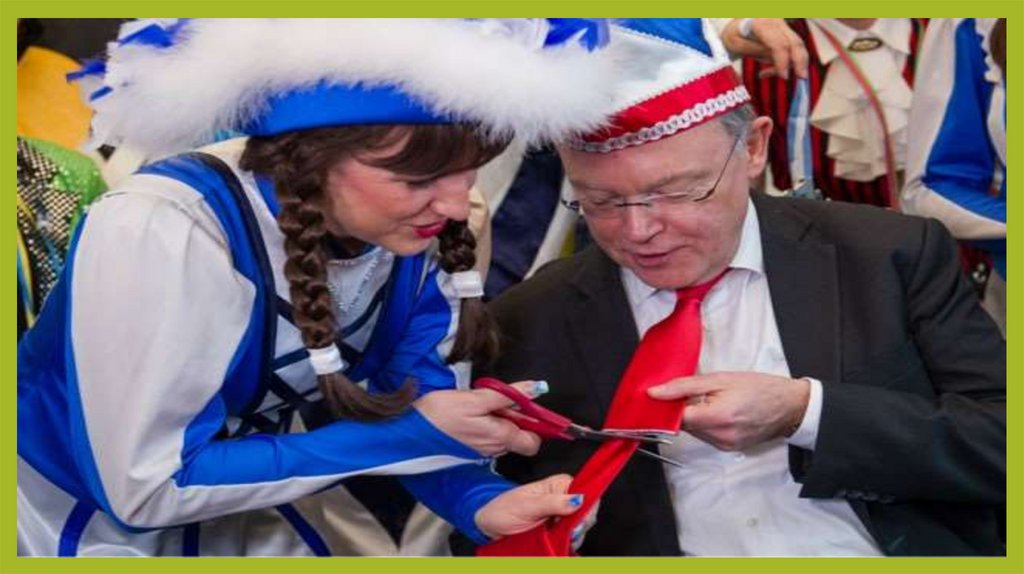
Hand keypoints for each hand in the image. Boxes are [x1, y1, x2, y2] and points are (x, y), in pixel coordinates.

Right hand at [413, 380, 545, 456]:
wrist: (407, 432)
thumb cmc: (439, 414)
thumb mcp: (474, 398)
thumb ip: (507, 395)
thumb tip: (536, 389)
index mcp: (499, 437)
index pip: (533, 441)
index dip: (535, 424)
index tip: (526, 405)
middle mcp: (493, 449)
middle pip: (518, 437)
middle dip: (515, 418)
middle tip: (497, 400)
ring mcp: (480, 451)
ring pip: (502, 436)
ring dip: (498, 419)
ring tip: (480, 404)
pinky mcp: (468, 449)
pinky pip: (487, 437)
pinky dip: (485, 424)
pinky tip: (470, 414)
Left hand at [474, 474, 584, 538]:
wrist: (489, 526)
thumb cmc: (502, 510)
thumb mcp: (526, 506)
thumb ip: (552, 503)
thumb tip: (577, 500)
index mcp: (559, 485)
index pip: (587, 492)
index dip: (587, 509)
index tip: (576, 523)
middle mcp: (563, 497)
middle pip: (587, 513)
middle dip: (578, 526)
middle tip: (561, 532)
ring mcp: (561, 515)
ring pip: (581, 528)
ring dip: (571, 537)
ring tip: (552, 537)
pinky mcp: (558, 530)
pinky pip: (571, 538)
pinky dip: (566, 544)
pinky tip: (555, 543)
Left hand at [648, 372, 809, 450]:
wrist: (790, 406)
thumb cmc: (759, 388)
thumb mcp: (720, 378)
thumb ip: (684, 386)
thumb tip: (655, 393)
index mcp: (718, 417)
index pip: (675, 419)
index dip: (664, 408)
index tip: (658, 397)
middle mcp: (720, 437)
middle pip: (683, 426)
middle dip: (679, 410)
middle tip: (686, 392)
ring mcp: (725, 445)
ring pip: (693, 432)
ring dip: (692, 417)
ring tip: (706, 399)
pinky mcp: (729, 448)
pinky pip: (706, 436)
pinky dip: (704, 424)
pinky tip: (715, 410)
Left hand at [720, 18, 807, 79]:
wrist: (735, 24)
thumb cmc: (733, 34)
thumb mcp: (736, 44)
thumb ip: (755, 51)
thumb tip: (775, 61)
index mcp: (762, 24)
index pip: (778, 44)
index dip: (783, 62)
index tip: (784, 76)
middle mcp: (776, 22)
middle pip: (794, 42)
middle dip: (799, 61)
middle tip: (801, 77)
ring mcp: (782, 25)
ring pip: (797, 44)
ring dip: (797, 62)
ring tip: (790, 76)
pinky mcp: (785, 31)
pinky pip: (792, 47)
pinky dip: (789, 60)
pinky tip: (774, 71)